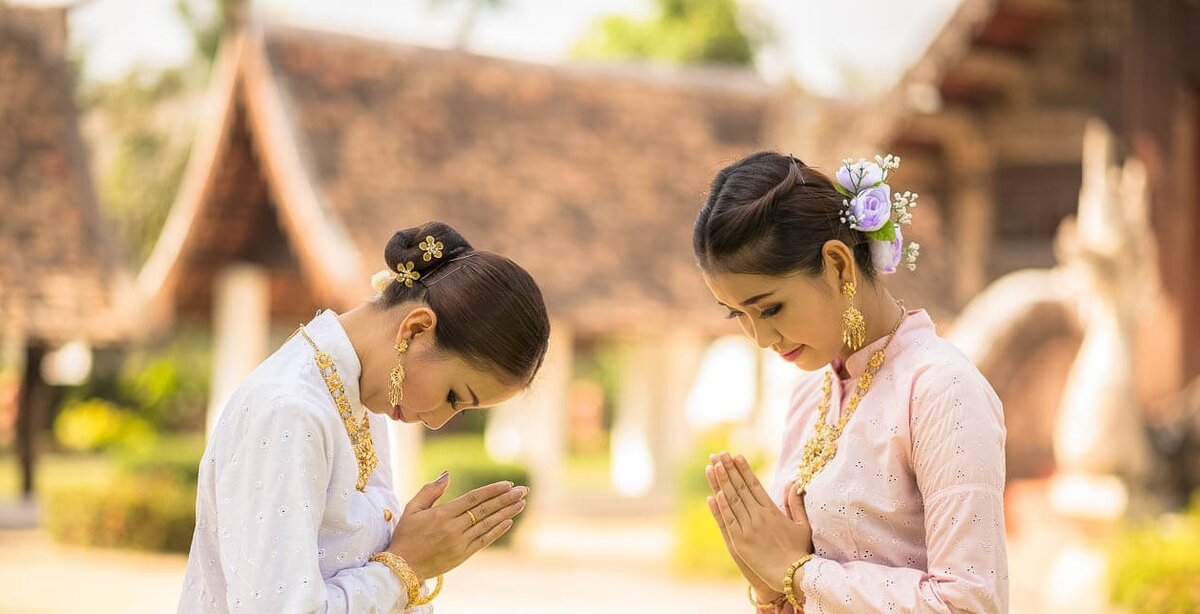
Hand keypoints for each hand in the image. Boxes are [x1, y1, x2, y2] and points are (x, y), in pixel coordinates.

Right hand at [388, 472, 528, 578]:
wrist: (402, 568)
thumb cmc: (405, 536)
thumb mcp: (412, 509)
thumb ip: (430, 491)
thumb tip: (447, 474)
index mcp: (442, 514)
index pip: (473, 498)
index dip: (492, 491)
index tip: (508, 484)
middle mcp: (453, 528)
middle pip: (484, 510)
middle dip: (505, 499)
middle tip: (523, 490)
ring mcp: (459, 543)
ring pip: (487, 525)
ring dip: (506, 513)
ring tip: (521, 503)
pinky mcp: (462, 556)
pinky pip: (483, 541)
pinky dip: (497, 531)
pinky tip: (509, 521)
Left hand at [708, 452, 812, 592]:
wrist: (793, 575)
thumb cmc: (799, 551)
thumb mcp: (802, 525)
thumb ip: (795, 503)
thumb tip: (793, 482)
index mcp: (772, 510)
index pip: (754, 484)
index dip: (744, 469)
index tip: (736, 456)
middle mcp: (759, 516)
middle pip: (740, 488)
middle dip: (728, 469)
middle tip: (719, 454)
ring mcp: (748, 528)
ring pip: (731, 501)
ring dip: (720, 482)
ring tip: (712, 466)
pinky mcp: (740, 542)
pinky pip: (728, 521)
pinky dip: (721, 507)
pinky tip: (714, 493)